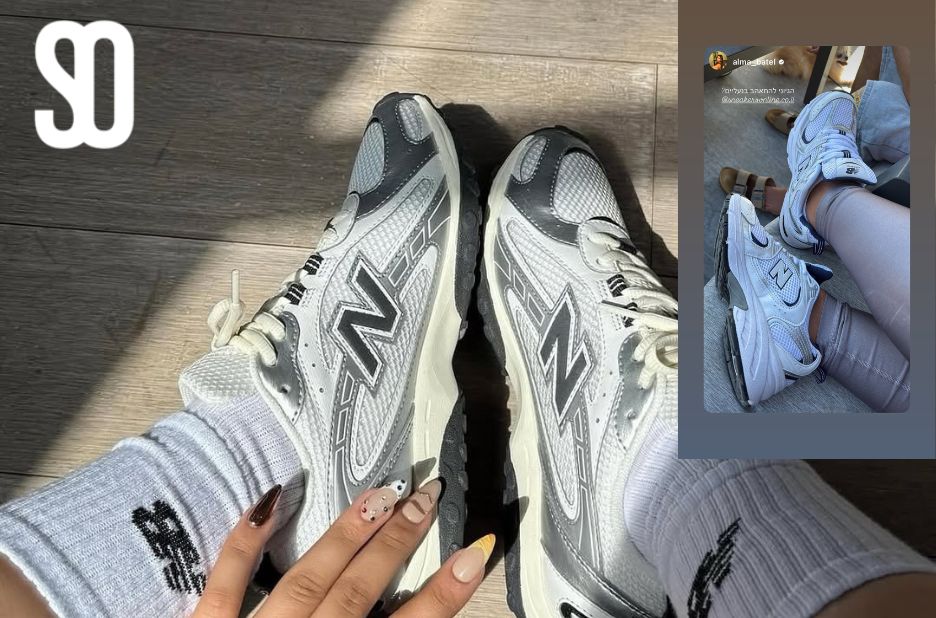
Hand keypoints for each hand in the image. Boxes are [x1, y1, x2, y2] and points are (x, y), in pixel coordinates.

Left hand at [192, 479, 492, 617]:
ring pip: (307, 579)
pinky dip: (246, 540)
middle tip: (427, 499)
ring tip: (381, 495)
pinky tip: (272, 499)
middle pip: (357, 592)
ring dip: (347, 535)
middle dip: (397, 544)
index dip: (442, 595)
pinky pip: (226, 580)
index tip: (474, 554)